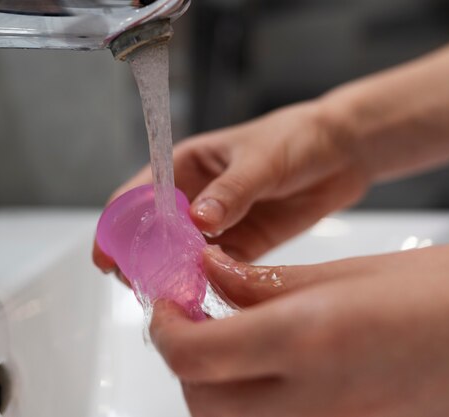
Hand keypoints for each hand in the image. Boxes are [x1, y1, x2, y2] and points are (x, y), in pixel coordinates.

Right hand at [93, 101, 367, 276]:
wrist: (342, 152)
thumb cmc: (296, 139)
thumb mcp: (261, 160)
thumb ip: (232, 191)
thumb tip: (199, 221)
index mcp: (184, 165)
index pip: (137, 194)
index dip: (116, 224)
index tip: (106, 254)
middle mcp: (193, 196)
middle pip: (151, 231)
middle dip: (139, 257)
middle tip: (137, 284)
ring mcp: (215, 223)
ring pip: (178, 254)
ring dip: (170, 274)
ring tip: (166, 297)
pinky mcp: (240, 243)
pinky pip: (212, 267)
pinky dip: (202, 282)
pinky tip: (200, 295)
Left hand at [150, 245, 448, 416]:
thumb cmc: (444, 296)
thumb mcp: (347, 274)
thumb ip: (266, 282)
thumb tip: (211, 274)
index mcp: (309, 338)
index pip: (193, 353)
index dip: (164, 328)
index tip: (168, 303)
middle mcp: (314, 398)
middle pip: (201, 400)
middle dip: (182, 358)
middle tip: (191, 318)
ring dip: (210, 387)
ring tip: (224, 342)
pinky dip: (248, 405)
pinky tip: (262, 369)